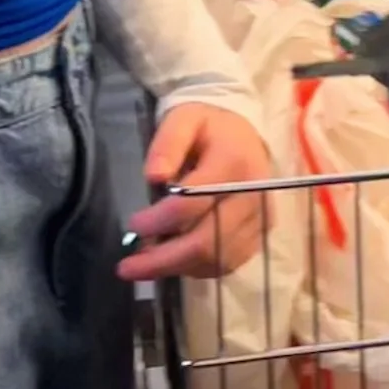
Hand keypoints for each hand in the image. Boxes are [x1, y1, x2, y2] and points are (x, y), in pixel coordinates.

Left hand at [119, 104, 270, 280]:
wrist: (245, 136)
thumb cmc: (208, 128)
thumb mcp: (183, 120)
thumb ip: (167, 144)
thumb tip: (153, 177)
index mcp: (234, 162)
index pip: (193, 203)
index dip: (159, 220)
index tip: (133, 225)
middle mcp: (254, 196)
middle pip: (206, 241)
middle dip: (163, 260)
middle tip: (128, 268)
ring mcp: (260, 220)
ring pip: (216, 259)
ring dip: (177, 267)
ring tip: (146, 265)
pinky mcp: (260, 235)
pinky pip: (227, 264)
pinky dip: (196, 268)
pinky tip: (174, 261)